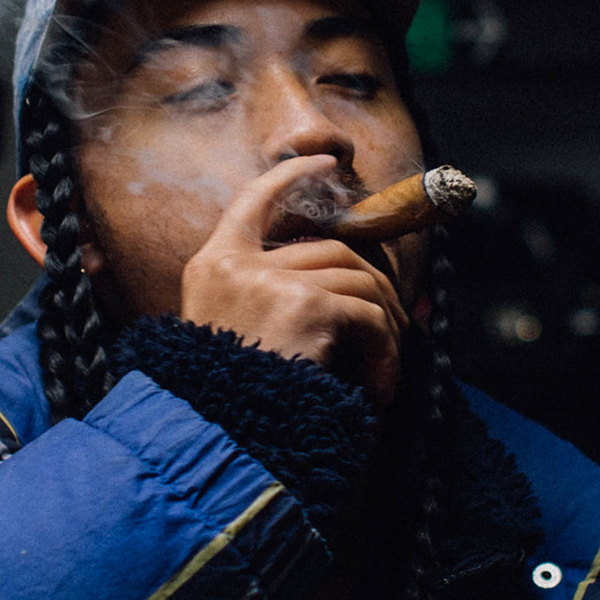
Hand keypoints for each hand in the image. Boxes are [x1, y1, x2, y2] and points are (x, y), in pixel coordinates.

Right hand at [176, 155, 409, 400]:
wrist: (215, 438)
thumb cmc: (225, 402)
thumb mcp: (226, 337)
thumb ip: (266, 300)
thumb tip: (343, 285)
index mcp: (210, 268)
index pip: (251, 201)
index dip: (290, 178)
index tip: (324, 162)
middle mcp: (235, 266)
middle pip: (327, 249)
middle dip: (370, 285)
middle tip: (389, 327)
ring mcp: (270, 281)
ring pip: (356, 278)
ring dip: (383, 323)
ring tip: (384, 369)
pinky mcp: (305, 305)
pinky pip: (367, 315)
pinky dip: (385, 351)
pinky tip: (379, 388)